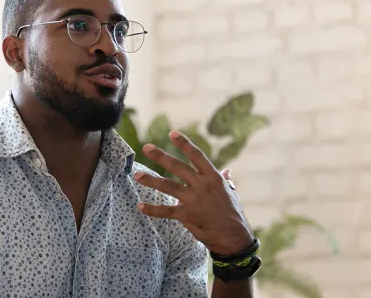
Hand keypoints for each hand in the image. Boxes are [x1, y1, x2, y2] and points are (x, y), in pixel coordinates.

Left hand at [133, 130, 253, 255]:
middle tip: (146, 147)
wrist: (234, 237)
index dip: (185, 144)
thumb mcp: (231, 193)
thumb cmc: (233, 214)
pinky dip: (152, 209)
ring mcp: (193, 200)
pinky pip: (166, 211)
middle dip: (161, 156)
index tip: (172, 133)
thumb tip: (227, 170)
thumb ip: (225, 180)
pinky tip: (140, 206)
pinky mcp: (186, 215)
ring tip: (137, 175)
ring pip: (168, 186)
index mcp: (213, 177)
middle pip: (178, 167)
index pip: (197, 156)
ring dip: (151, 180)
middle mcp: (201, 185)